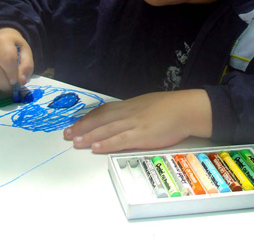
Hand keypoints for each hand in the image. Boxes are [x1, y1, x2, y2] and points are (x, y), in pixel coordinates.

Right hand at [0, 28, 33, 91]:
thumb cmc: (15, 47)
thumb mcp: (26, 52)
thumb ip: (27, 66)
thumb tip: (22, 81)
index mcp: (3, 42)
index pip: (7, 59)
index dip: (12, 73)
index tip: (17, 80)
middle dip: (7, 83)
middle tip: (13, 84)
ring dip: (1, 85)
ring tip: (8, 82)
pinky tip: (0, 81)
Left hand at [63, 89, 211, 152]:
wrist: (186, 109)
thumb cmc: (170, 107)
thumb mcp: (147, 105)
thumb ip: (134, 112)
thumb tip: (124, 119)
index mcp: (129, 106)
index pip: (103, 111)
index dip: (88, 118)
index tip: (76, 124)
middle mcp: (127, 113)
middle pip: (100, 120)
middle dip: (82, 127)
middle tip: (67, 134)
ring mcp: (133, 124)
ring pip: (106, 130)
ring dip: (88, 136)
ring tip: (75, 142)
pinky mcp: (141, 135)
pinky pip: (120, 140)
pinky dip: (106, 144)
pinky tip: (95, 148)